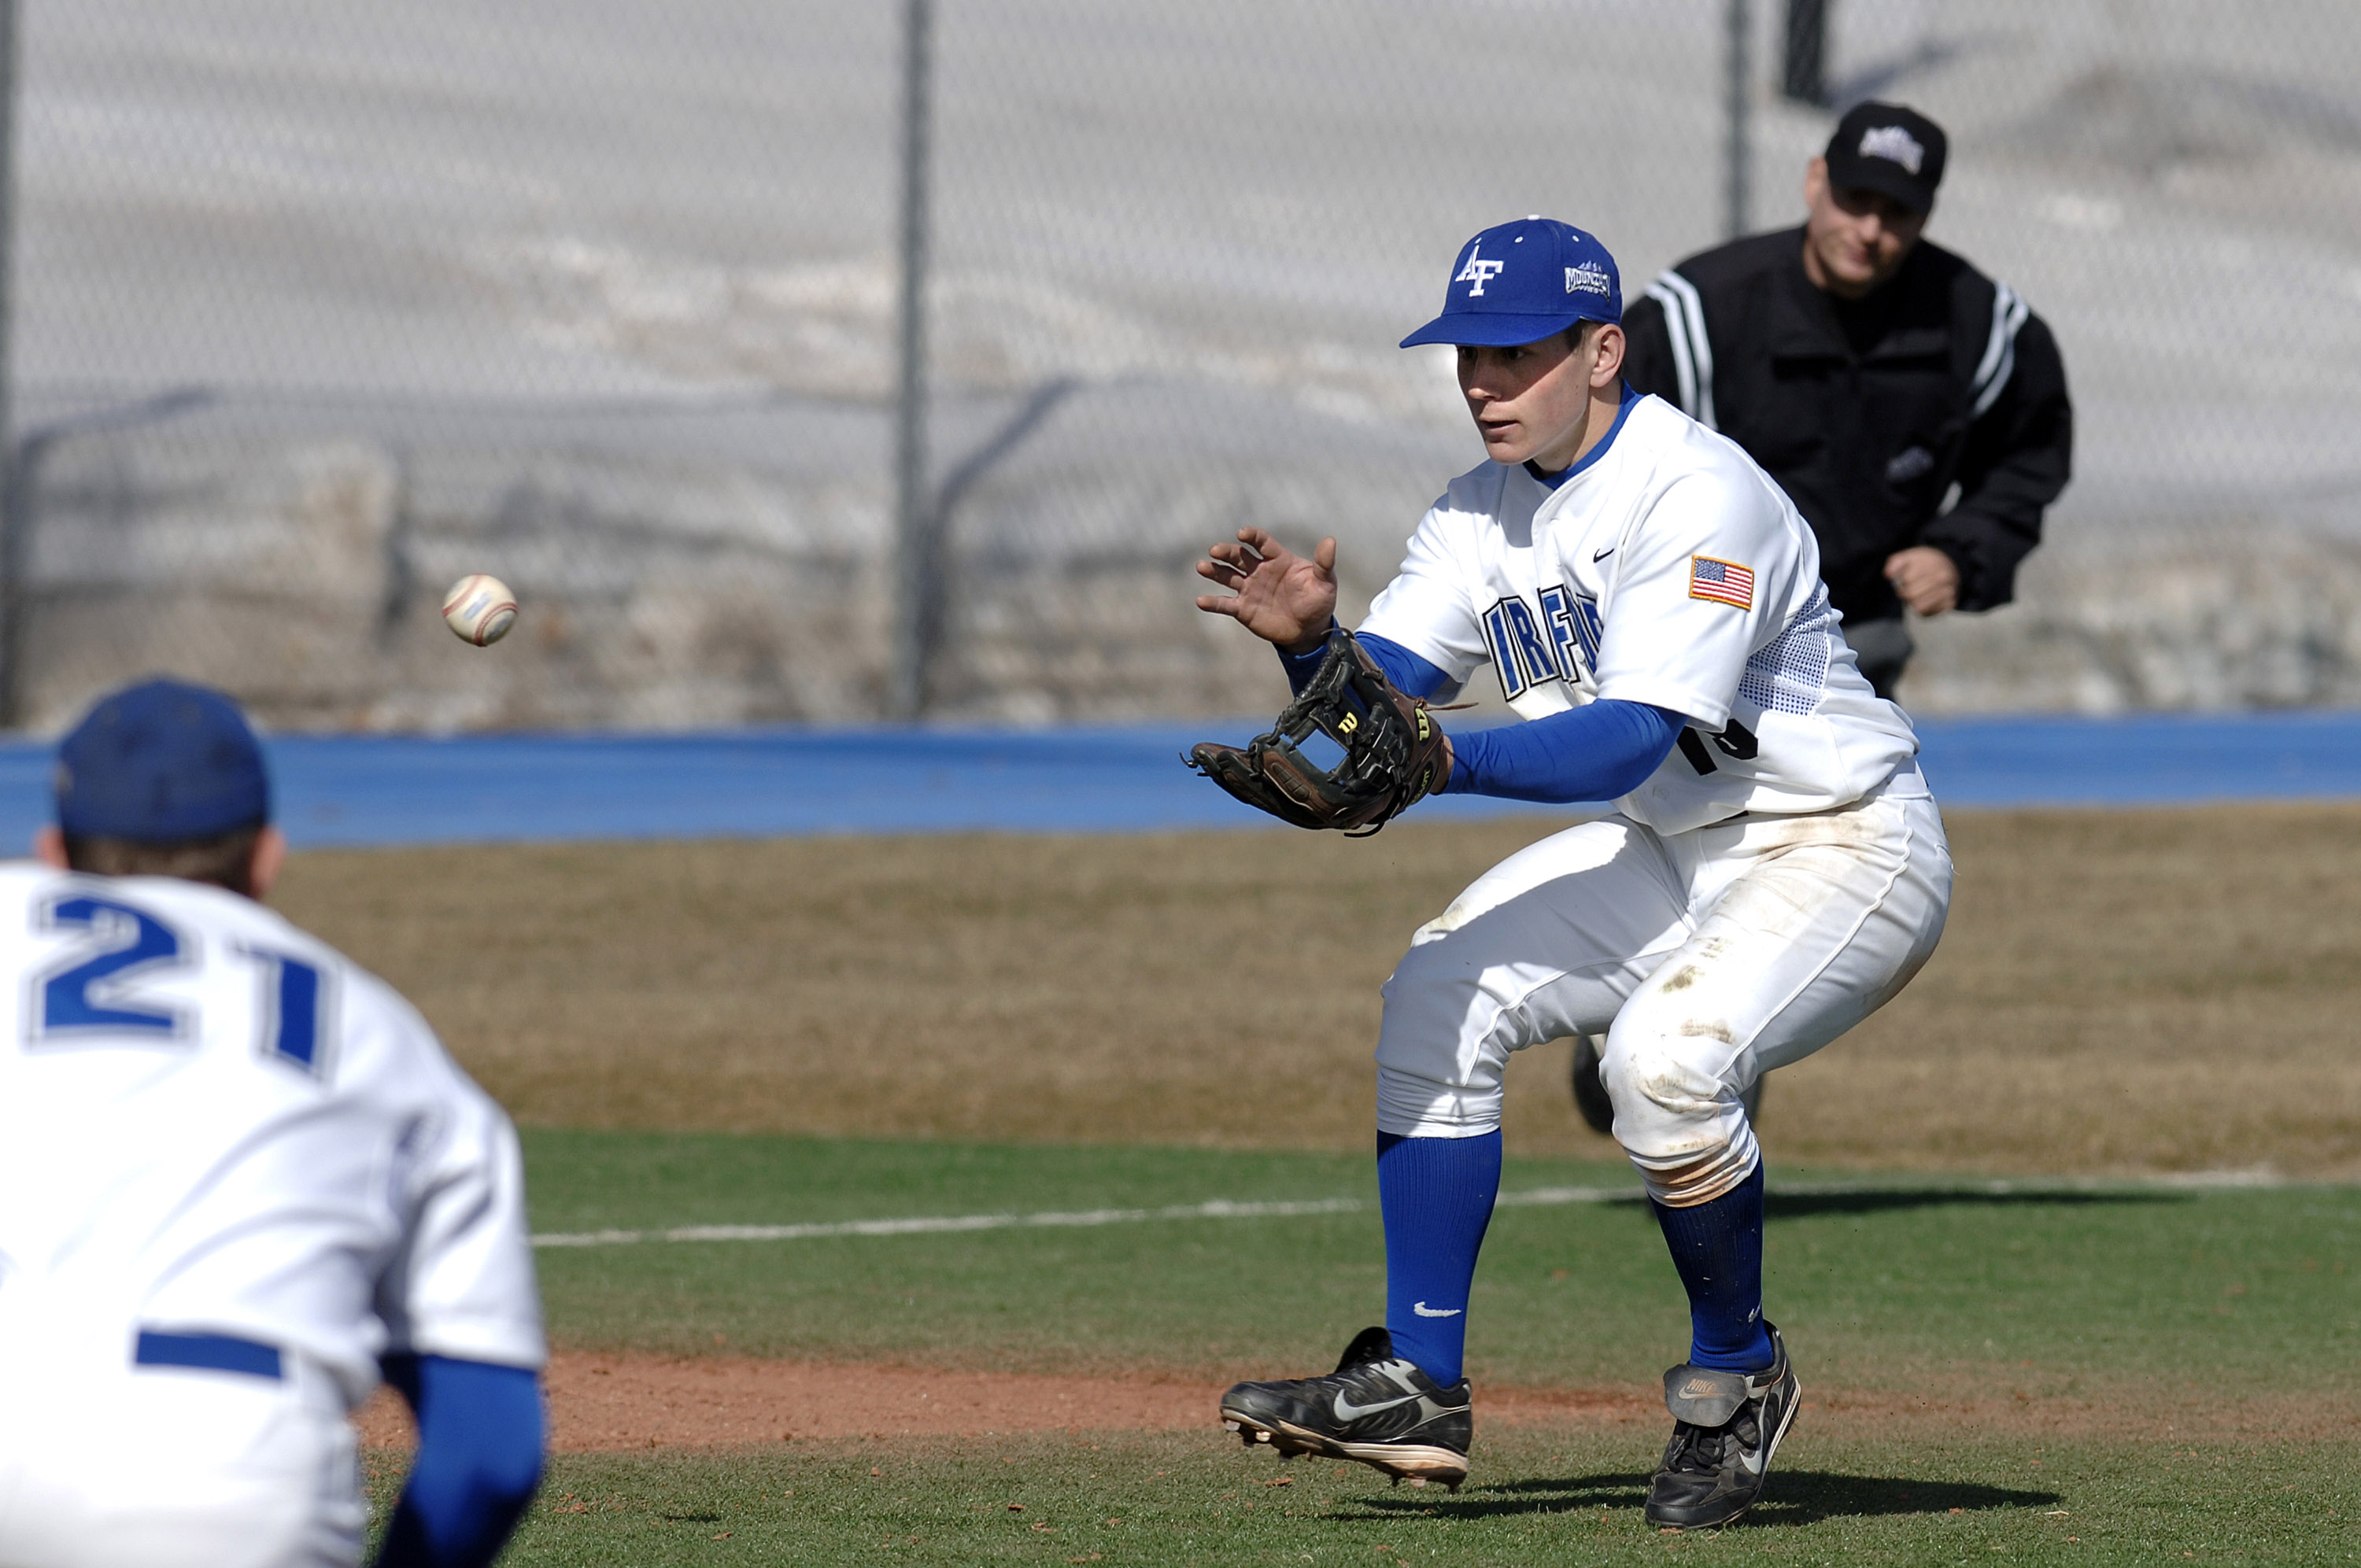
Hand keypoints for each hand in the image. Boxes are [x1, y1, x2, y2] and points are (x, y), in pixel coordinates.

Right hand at [1195, 528, 1339, 651]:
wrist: (1309, 630)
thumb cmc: (1318, 602)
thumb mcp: (1325, 583)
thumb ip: (1324, 563)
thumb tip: (1330, 541)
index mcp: (1278, 559)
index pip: (1262, 543)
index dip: (1252, 536)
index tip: (1242, 534)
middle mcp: (1259, 571)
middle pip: (1239, 556)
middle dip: (1226, 552)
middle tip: (1215, 550)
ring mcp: (1249, 589)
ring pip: (1227, 576)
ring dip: (1214, 571)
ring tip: (1201, 566)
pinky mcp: (1243, 609)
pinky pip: (1225, 604)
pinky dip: (1213, 603)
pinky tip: (1201, 600)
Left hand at [1884, 546, 1959, 615]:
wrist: (1949, 567)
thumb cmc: (1924, 563)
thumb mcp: (1909, 556)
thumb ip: (1895, 562)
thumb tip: (1888, 575)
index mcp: (1931, 563)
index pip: (1907, 579)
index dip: (1902, 582)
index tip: (1905, 580)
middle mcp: (1942, 576)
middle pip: (1911, 595)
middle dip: (1906, 594)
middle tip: (1909, 590)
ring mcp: (1949, 590)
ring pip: (1919, 607)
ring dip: (1913, 603)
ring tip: (1917, 595)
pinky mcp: (1951, 603)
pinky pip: (1929, 613)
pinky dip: (1924, 609)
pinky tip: (1926, 601)